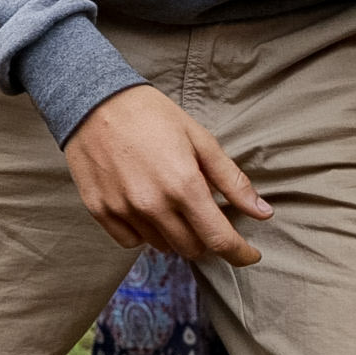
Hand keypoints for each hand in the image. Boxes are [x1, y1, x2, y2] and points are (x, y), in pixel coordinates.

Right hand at [63, 84, 271, 266]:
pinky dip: (145, 233)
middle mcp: (153, 204)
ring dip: (175, 235)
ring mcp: (124, 210)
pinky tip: (145, 210)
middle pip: (192, 248)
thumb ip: (231, 180)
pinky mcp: (100, 210)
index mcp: (184, 185)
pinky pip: (131, 241)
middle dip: (207, 240)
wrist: (93, 100)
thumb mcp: (199, 139)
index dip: (240, 253)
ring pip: (162, 246)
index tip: (249, 254)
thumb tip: (263, 212)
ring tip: (172, 207)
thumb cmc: (151, 115)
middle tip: (205, 217)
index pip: (220, 240)